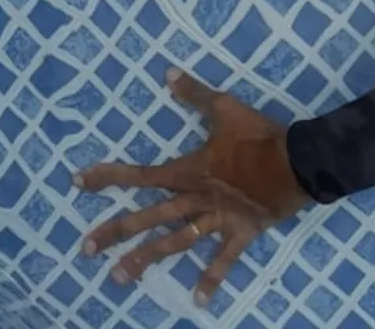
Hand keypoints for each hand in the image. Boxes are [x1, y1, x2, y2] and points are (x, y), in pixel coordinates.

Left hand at [75, 69, 310, 306]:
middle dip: (116, 231)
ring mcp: (217, 220)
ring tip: (118, 279)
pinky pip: (224, 259)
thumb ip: (195, 94)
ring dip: (147, 260)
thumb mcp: (225, 108)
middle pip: (150, 217)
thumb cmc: (258, 136)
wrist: (296, 162)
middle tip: (84, 249)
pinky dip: (212, 279)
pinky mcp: (241, 233)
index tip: (78, 181)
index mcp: (189, 171)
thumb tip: (167, 73)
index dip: (109, 177)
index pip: (142, 175)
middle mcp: (196, 199)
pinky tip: (197, 300)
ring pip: (176, 243)